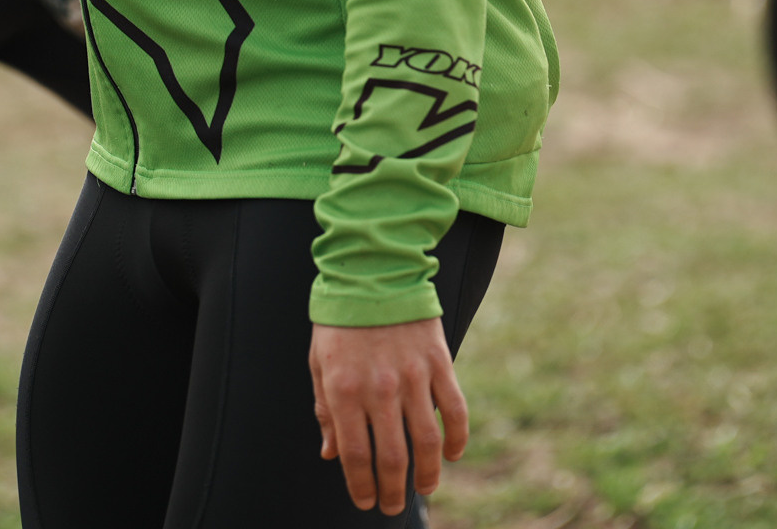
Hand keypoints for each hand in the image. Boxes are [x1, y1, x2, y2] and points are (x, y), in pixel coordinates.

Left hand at [308, 318, 466, 514]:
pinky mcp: (439, 362)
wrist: (372, 271)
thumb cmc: (340, 320)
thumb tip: (331, 454)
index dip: (360, 486)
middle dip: (393, 491)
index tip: (365, 502)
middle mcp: (379, 388)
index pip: (355, 455)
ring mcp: (413, 376)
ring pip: (426, 442)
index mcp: (344, 390)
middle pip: (392, 457)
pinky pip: (454, 410)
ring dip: (426, 475)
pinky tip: (452, 455)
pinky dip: (457, 438)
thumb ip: (326, 411)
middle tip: (393, 506)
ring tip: (424, 489)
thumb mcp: (319, 364)